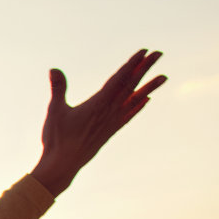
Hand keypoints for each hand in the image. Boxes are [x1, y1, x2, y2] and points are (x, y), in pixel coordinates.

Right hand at [31, 49, 164, 195]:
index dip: (132, 64)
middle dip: (145, 68)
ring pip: (135, 100)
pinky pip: (129, 115)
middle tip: (158, 54)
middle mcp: (110, 112)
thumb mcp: (56, 111)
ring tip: (164, 76)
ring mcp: (112, 122)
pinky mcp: (111, 131)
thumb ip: (58, 88)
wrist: (63, 165)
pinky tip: (146, 100)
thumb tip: (54, 69)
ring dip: (149, 87)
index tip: (144, 52)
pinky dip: (139, 106)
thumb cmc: (57, 139)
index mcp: (98, 104)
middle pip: (131, 85)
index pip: (119, 79)